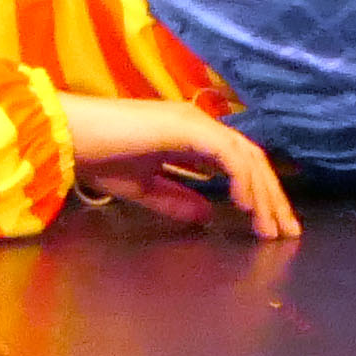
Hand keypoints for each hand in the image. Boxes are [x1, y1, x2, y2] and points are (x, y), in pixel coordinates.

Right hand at [63, 96, 299, 239]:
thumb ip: (175, 200)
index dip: (258, 193)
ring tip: (270, 228)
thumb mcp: (142, 188)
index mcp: (189, 136)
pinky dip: (241, 179)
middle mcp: (199, 125)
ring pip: (246, 156)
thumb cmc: (97, 157)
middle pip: (251, 159)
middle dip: (272, 197)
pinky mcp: (187, 127)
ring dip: (263, 194)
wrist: (69, 137)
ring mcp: (194, 122)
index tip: (269, 226)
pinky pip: (227, 155)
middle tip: (286, 233)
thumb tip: (208, 215)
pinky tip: (246, 207)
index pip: (238, 162)